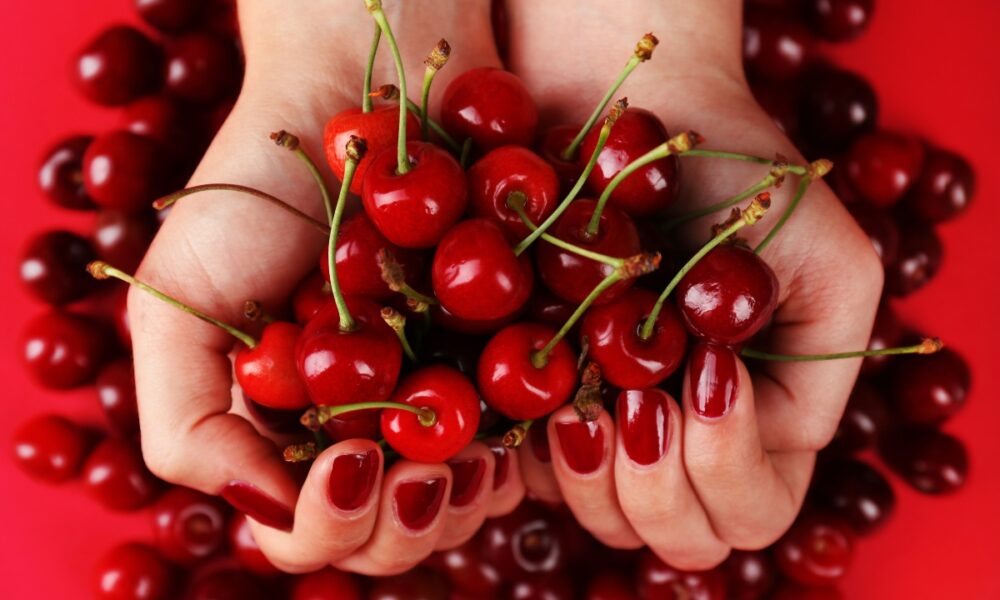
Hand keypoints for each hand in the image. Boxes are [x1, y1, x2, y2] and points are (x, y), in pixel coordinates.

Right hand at [129, 0, 524, 574]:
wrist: (356, 103)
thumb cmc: (254, 199)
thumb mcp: (180, 308)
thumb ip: (188, 428)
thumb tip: (266, 515)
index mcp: (283, 433)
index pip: (304, 533)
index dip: (327, 524)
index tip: (347, 458)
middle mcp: (357, 432)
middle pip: (384, 541)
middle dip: (399, 526)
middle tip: (418, 471)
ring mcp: (430, 406)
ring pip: (455, 514)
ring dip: (463, 505)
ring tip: (468, 457)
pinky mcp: (497, 370)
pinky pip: (520, 452)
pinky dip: (517, 459)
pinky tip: (510, 434)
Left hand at [505, 0, 882, 567]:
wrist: (640, 114)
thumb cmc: (741, 177)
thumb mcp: (828, 259)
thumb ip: (824, 359)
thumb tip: (739, 426)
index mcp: (764, 424)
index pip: (753, 512)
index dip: (727, 466)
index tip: (708, 368)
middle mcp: (687, 443)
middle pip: (680, 538)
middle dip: (657, 483)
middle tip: (640, 395)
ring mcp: (613, 430)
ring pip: (602, 520)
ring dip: (591, 467)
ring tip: (584, 388)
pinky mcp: (543, 404)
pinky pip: (530, 469)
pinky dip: (531, 441)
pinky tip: (536, 381)